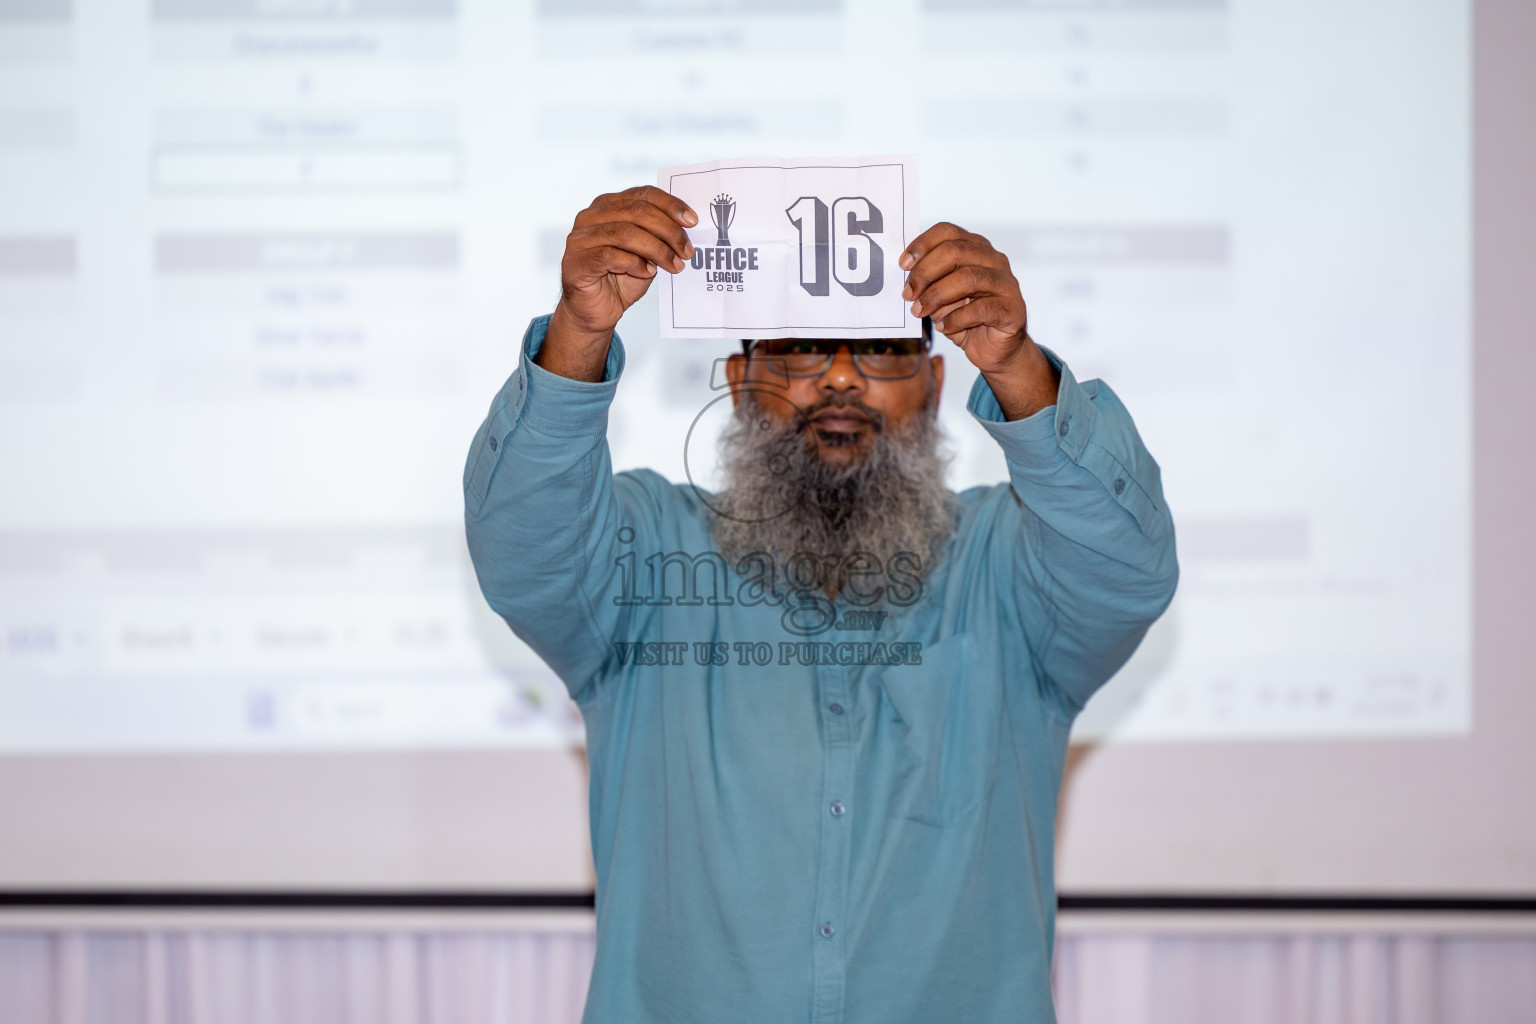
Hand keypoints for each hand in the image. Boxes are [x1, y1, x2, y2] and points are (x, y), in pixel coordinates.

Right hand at [542, 186, 696, 379]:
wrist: (596, 313)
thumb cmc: (621, 280)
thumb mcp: (647, 254)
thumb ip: (659, 237)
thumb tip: (685, 228)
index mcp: (608, 206)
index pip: (642, 194)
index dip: (670, 205)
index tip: (692, 221)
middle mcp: (590, 217)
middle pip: (637, 211)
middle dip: (668, 231)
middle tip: (687, 250)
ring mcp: (580, 239)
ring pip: (625, 233)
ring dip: (657, 250)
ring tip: (674, 265)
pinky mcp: (576, 262)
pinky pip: (610, 256)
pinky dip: (634, 264)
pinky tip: (647, 272)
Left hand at [900, 223, 1057, 419]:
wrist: (995, 350)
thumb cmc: (966, 318)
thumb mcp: (940, 298)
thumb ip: (928, 284)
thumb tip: (907, 280)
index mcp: (975, 248)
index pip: (947, 232)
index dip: (922, 245)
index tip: (902, 265)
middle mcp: (994, 259)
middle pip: (955, 251)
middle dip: (925, 273)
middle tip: (908, 294)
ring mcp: (1006, 283)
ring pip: (968, 278)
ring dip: (936, 296)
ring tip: (920, 312)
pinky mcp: (1012, 308)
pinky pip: (980, 309)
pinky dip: (955, 319)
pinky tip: (943, 327)